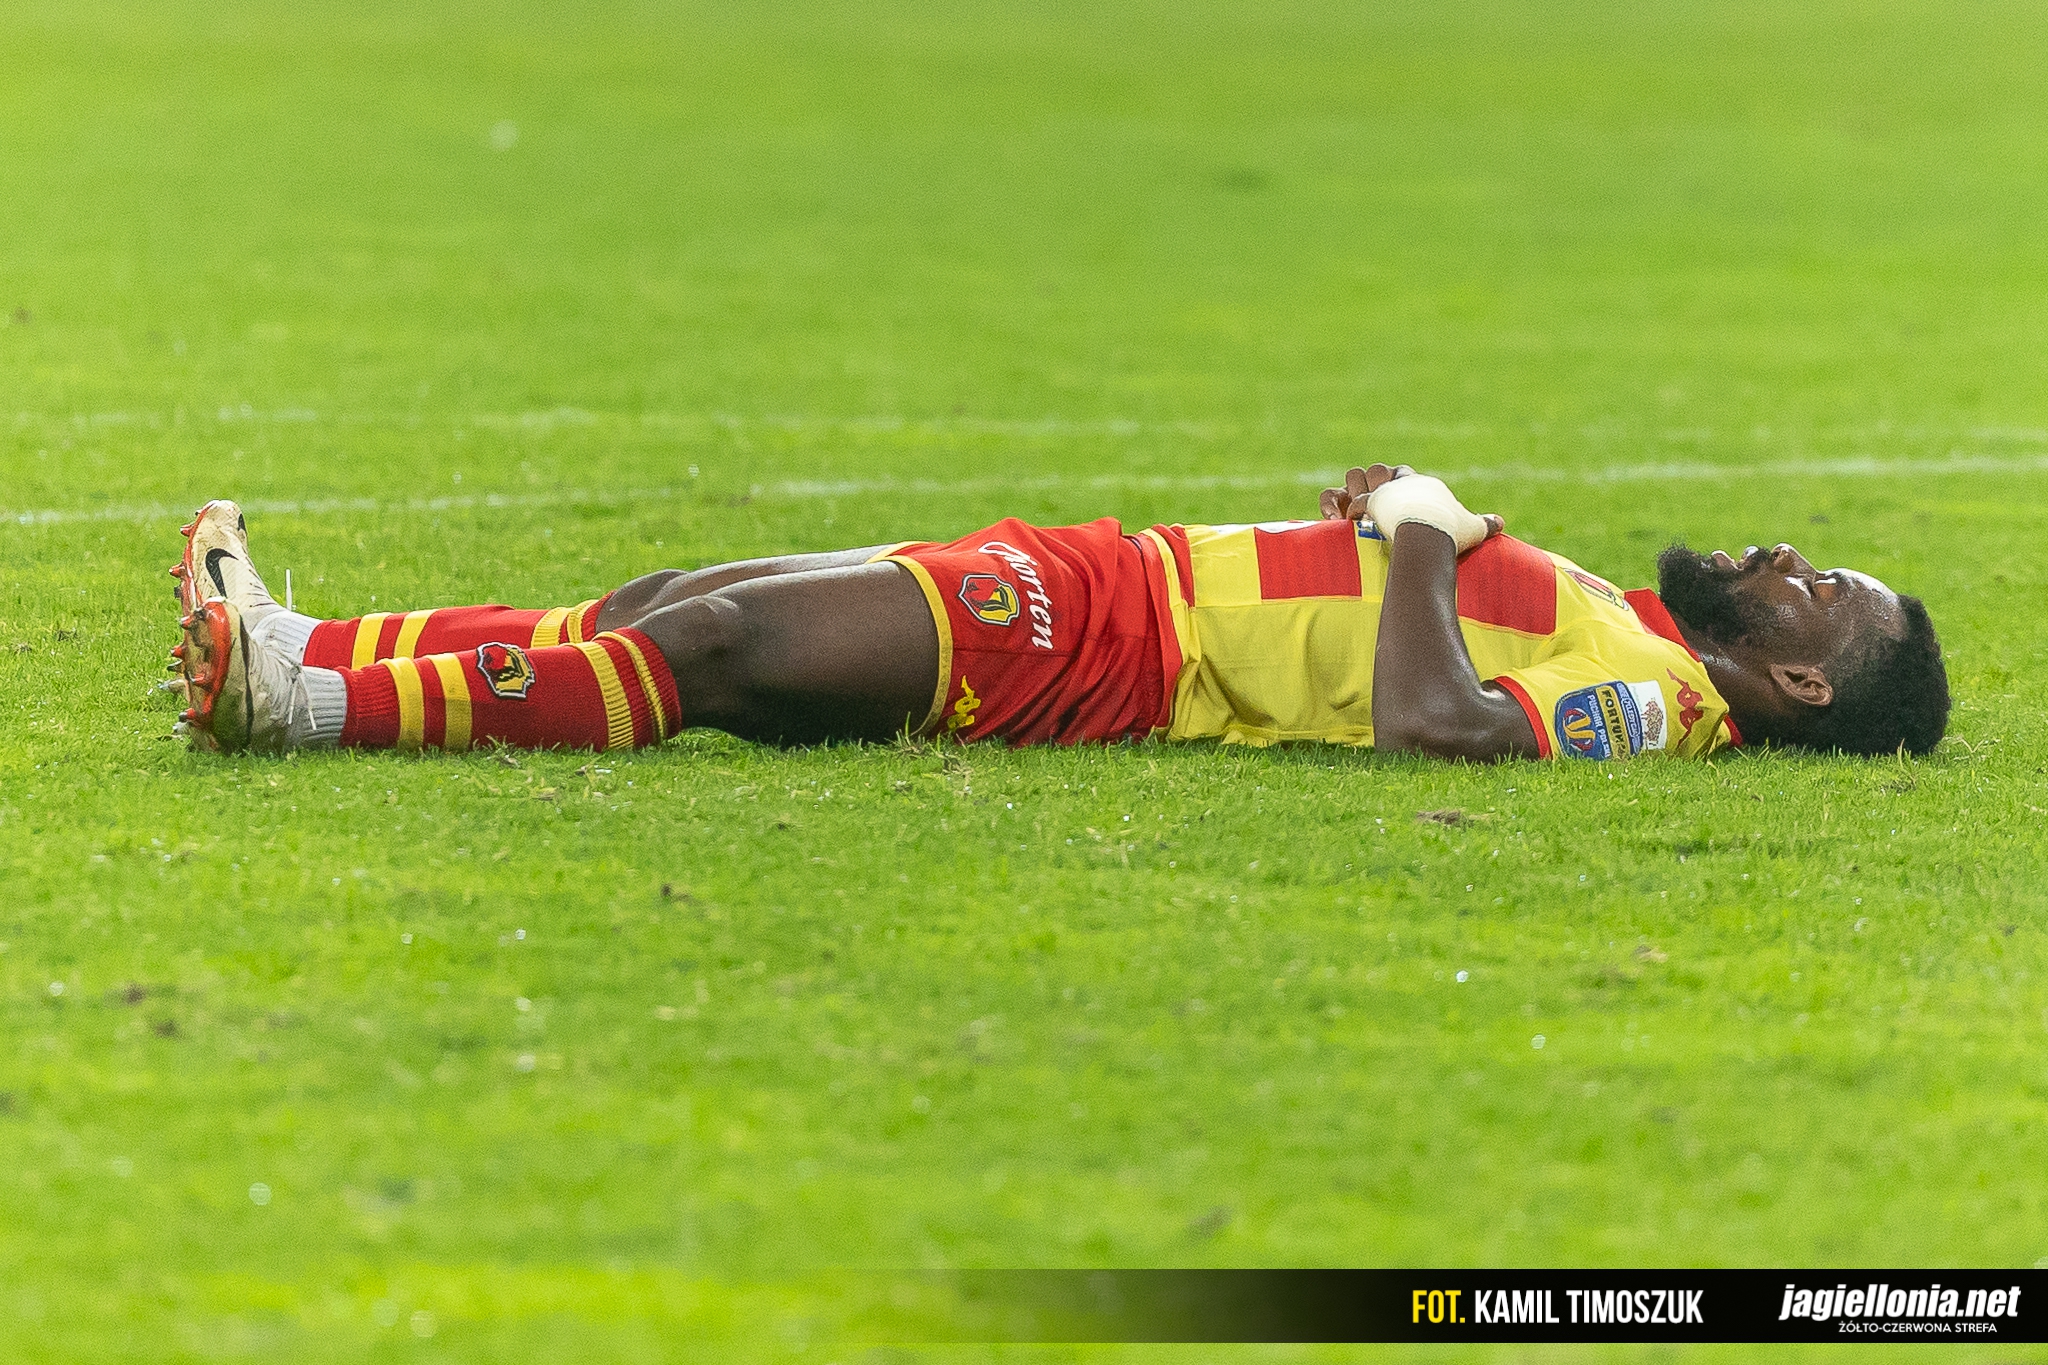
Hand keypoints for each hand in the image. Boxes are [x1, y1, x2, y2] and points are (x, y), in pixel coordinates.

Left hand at [1320, 464, 1503, 548]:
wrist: (1432, 532)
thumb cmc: (1452, 531)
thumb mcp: (1472, 528)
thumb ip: (1485, 524)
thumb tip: (1501, 524)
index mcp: (1424, 485)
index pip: (1407, 476)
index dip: (1400, 488)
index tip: (1398, 505)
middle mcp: (1403, 482)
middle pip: (1382, 470)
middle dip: (1377, 486)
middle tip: (1374, 508)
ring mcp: (1386, 490)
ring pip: (1359, 475)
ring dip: (1358, 492)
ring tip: (1359, 511)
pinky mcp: (1372, 502)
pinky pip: (1355, 502)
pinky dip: (1351, 513)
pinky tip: (1353, 524)